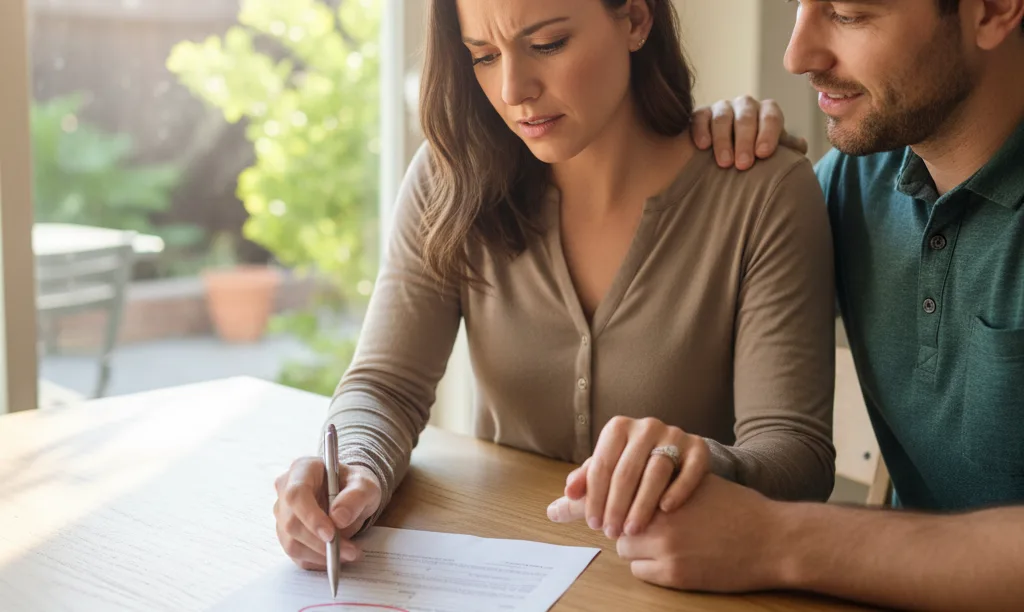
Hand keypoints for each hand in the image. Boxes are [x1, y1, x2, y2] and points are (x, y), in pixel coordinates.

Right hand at [273, 456, 382, 570]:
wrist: (351, 495)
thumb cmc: (355, 485)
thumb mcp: (365, 485)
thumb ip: (355, 496)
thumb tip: (338, 518)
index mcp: (302, 469)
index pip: (296, 494)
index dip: (310, 517)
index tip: (331, 534)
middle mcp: (285, 490)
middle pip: (292, 523)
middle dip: (321, 543)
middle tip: (350, 551)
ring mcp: (283, 514)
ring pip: (291, 543)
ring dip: (320, 555)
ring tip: (349, 554)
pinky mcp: (286, 534)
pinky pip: (296, 554)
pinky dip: (317, 560)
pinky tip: (337, 557)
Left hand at [548, 416, 709, 537]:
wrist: (681, 461)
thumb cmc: (638, 471)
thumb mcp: (611, 473)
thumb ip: (585, 489)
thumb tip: (553, 510)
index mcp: (619, 428)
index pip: (601, 464)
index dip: (594, 497)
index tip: (593, 524)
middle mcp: (647, 426)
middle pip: (627, 469)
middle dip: (616, 504)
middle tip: (611, 532)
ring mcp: (675, 434)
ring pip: (657, 470)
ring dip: (643, 503)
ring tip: (634, 530)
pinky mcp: (700, 447)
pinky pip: (689, 469)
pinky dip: (677, 489)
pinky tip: (665, 510)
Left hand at [617, 475, 785, 592]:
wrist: (772, 539)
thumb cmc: (738, 507)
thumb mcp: (698, 480)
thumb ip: (666, 478)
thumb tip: (636, 477)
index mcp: (665, 486)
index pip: (622, 490)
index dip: (624, 498)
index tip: (625, 504)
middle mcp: (660, 515)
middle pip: (619, 520)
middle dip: (628, 524)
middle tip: (641, 527)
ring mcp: (665, 546)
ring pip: (625, 548)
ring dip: (636, 547)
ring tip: (657, 544)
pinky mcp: (675, 574)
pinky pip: (640, 571)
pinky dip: (648, 567)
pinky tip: (669, 560)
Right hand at [689, 96, 807, 169]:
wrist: (727, 166)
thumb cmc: (755, 162)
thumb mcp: (774, 157)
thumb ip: (787, 150)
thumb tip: (800, 145)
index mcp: (767, 113)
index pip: (771, 116)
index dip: (768, 134)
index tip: (763, 154)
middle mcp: (745, 106)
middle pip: (746, 116)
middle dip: (745, 140)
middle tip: (743, 165)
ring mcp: (721, 108)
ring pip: (723, 116)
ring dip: (723, 140)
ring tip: (724, 163)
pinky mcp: (700, 115)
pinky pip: (700, 117)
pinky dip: (701, 130)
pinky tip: (703, 146)